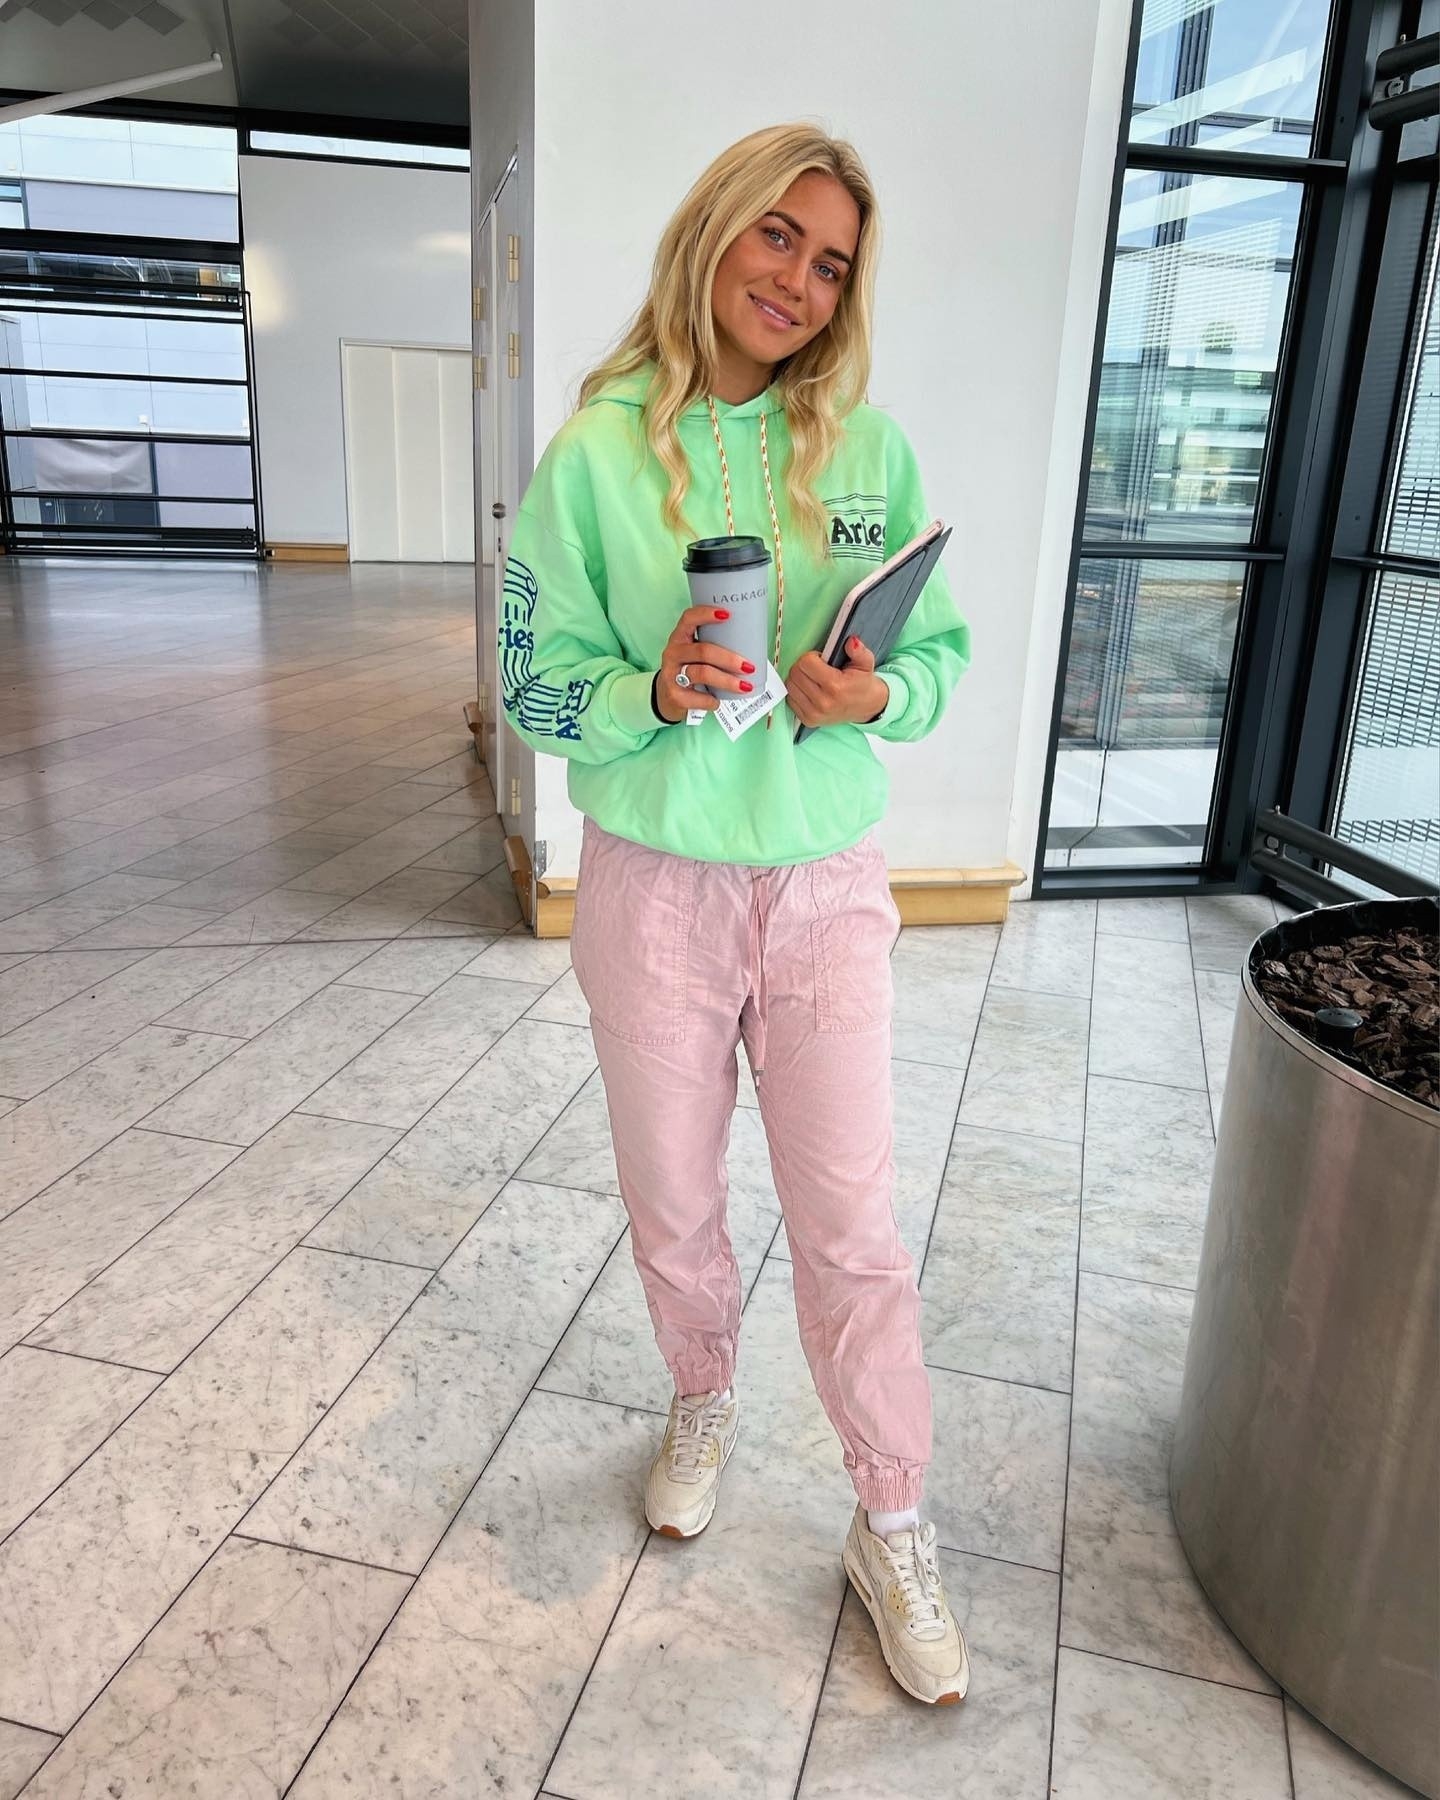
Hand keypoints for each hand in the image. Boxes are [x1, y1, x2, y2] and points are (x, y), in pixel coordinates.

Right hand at [653, 604, 756, 723]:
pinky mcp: (674, 695)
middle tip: (749, 667)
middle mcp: (674, 653)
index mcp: (680, 637)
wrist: (668, 698)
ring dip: (727, 681)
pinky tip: (718, 701)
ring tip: (744, 686)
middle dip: (729, 659)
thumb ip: (714, 647)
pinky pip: (699, 697)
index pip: (689, 619)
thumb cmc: (690, 671)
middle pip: (703, 651)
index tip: (728, 614)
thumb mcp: (696, 655)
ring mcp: (671, 674)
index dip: (706, 614)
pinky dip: (713, 701)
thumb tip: (750, 647)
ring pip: (702, 673)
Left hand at [785, 636, 887, 730]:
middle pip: (795, 673)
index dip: (812, 657)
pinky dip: (797, 691)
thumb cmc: (862, 684)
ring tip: (813, 678)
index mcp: (836, 686)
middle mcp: (823, 702)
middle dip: (803, 665)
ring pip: (790, 685)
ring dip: (798, 678)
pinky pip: (790, 699)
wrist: (866, 707)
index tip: (821, 660)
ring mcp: (814, 713)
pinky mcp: (808, 720)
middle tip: (816, 668)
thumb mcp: (865, 663)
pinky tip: (810, 689)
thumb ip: (858, 651)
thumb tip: (851, 642)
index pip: (806, 662)